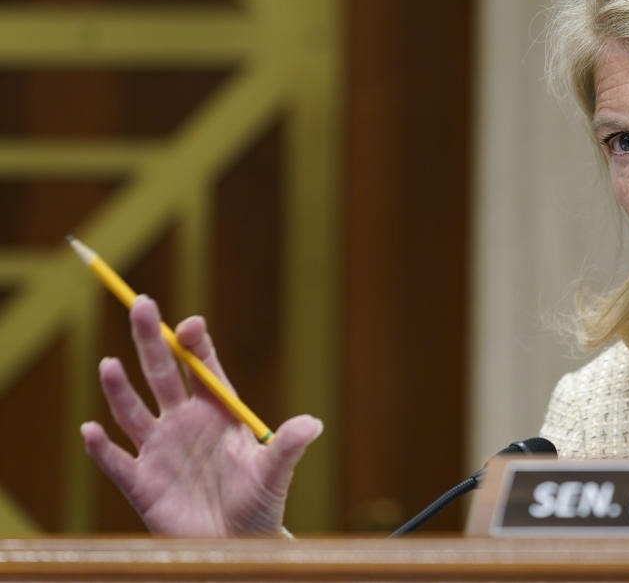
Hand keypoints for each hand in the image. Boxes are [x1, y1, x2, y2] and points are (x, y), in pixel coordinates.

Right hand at [82, 295, 321, 534]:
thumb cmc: (260, 504)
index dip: (195, 343)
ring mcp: (160, 451)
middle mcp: (185, 423)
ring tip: (109, 363)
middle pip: (163, 373)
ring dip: (119, 389)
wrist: (236, 548)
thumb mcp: (275, 474)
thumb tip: (313, 424)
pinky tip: (91, 430)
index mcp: (218, 411)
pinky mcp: (141, 484)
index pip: (203, 367)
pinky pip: (116, 462)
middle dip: (153, 340)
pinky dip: (102, 448)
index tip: (191, 325)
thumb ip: (288, 447)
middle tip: (143, 304)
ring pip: (133, 411)